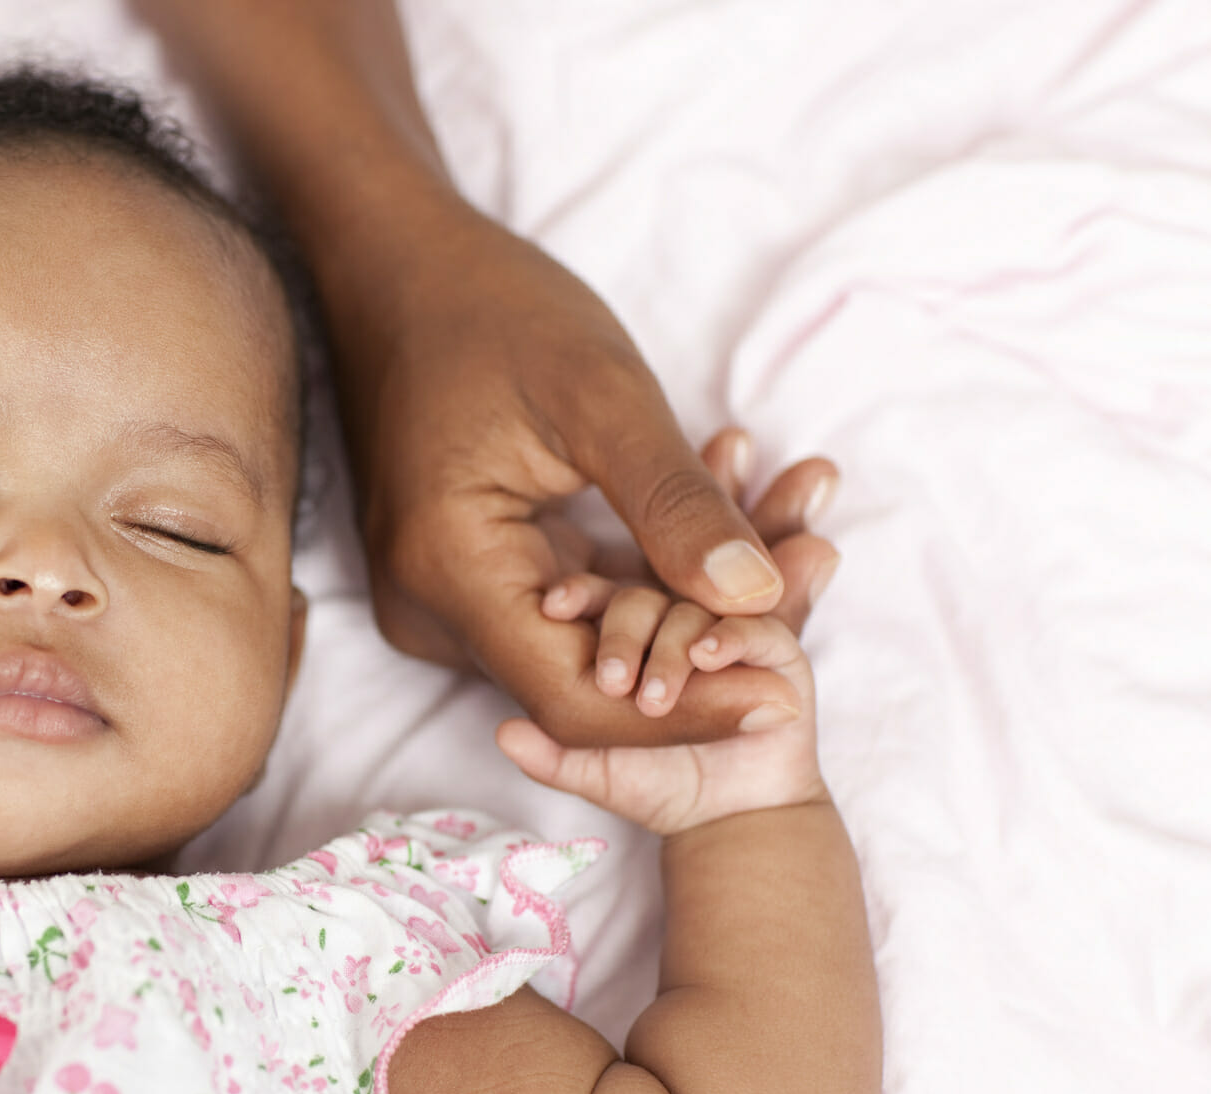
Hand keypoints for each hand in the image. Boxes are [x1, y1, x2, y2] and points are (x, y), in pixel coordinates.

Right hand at [321, 196, 838, 746]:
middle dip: (702, 649)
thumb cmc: (488, 308)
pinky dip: (646, 578)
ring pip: (582, 644)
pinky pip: (565, 605)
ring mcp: (439, 598)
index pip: (574, 701)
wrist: (395, 265)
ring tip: (794, 538)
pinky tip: (725, 528)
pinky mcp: (465, 576)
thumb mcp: (599, 395)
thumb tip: (760, 595)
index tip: (783, 693)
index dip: (682, 712)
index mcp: (448, 572)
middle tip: (815, 583)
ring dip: (684, 609)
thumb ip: (675, 505)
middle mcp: (428, 610)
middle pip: (582, 681)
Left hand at [495, 605, 826, 836]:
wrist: (729, 818)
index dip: (577, 596)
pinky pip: (751, 627)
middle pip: (642, 599)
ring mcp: (722, 632)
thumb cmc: (656, 783)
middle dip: (622, 636)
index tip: (553, 608)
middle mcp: (674, 625)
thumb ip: (551, 756)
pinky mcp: (773, 652)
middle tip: (612, 682)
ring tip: (653, 697)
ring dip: (670, 649)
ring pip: (691, 611)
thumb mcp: (595, 772)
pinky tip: (706, 658)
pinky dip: (726, 638)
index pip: (599, 599)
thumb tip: (504, 733)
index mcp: (629, 637)